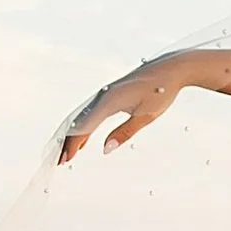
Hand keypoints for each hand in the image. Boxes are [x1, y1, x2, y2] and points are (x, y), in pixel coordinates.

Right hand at [58, 56, 187, 163]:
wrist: (171, 69)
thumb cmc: (161, 92)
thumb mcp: (145, 116)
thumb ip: (124, 133)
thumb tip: (105, 149)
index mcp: (109, 101)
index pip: (84, 126)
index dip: (73, 144)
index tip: (65, 160)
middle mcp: (103, 96)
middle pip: (78, 121)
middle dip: (67, 142)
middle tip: (59, 161)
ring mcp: (106, 94)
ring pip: (83, 117)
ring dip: (74, 135)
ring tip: (67, 154)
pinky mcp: (111, 94)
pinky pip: (92, 113)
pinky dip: (85, 127)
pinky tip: (85, 140)